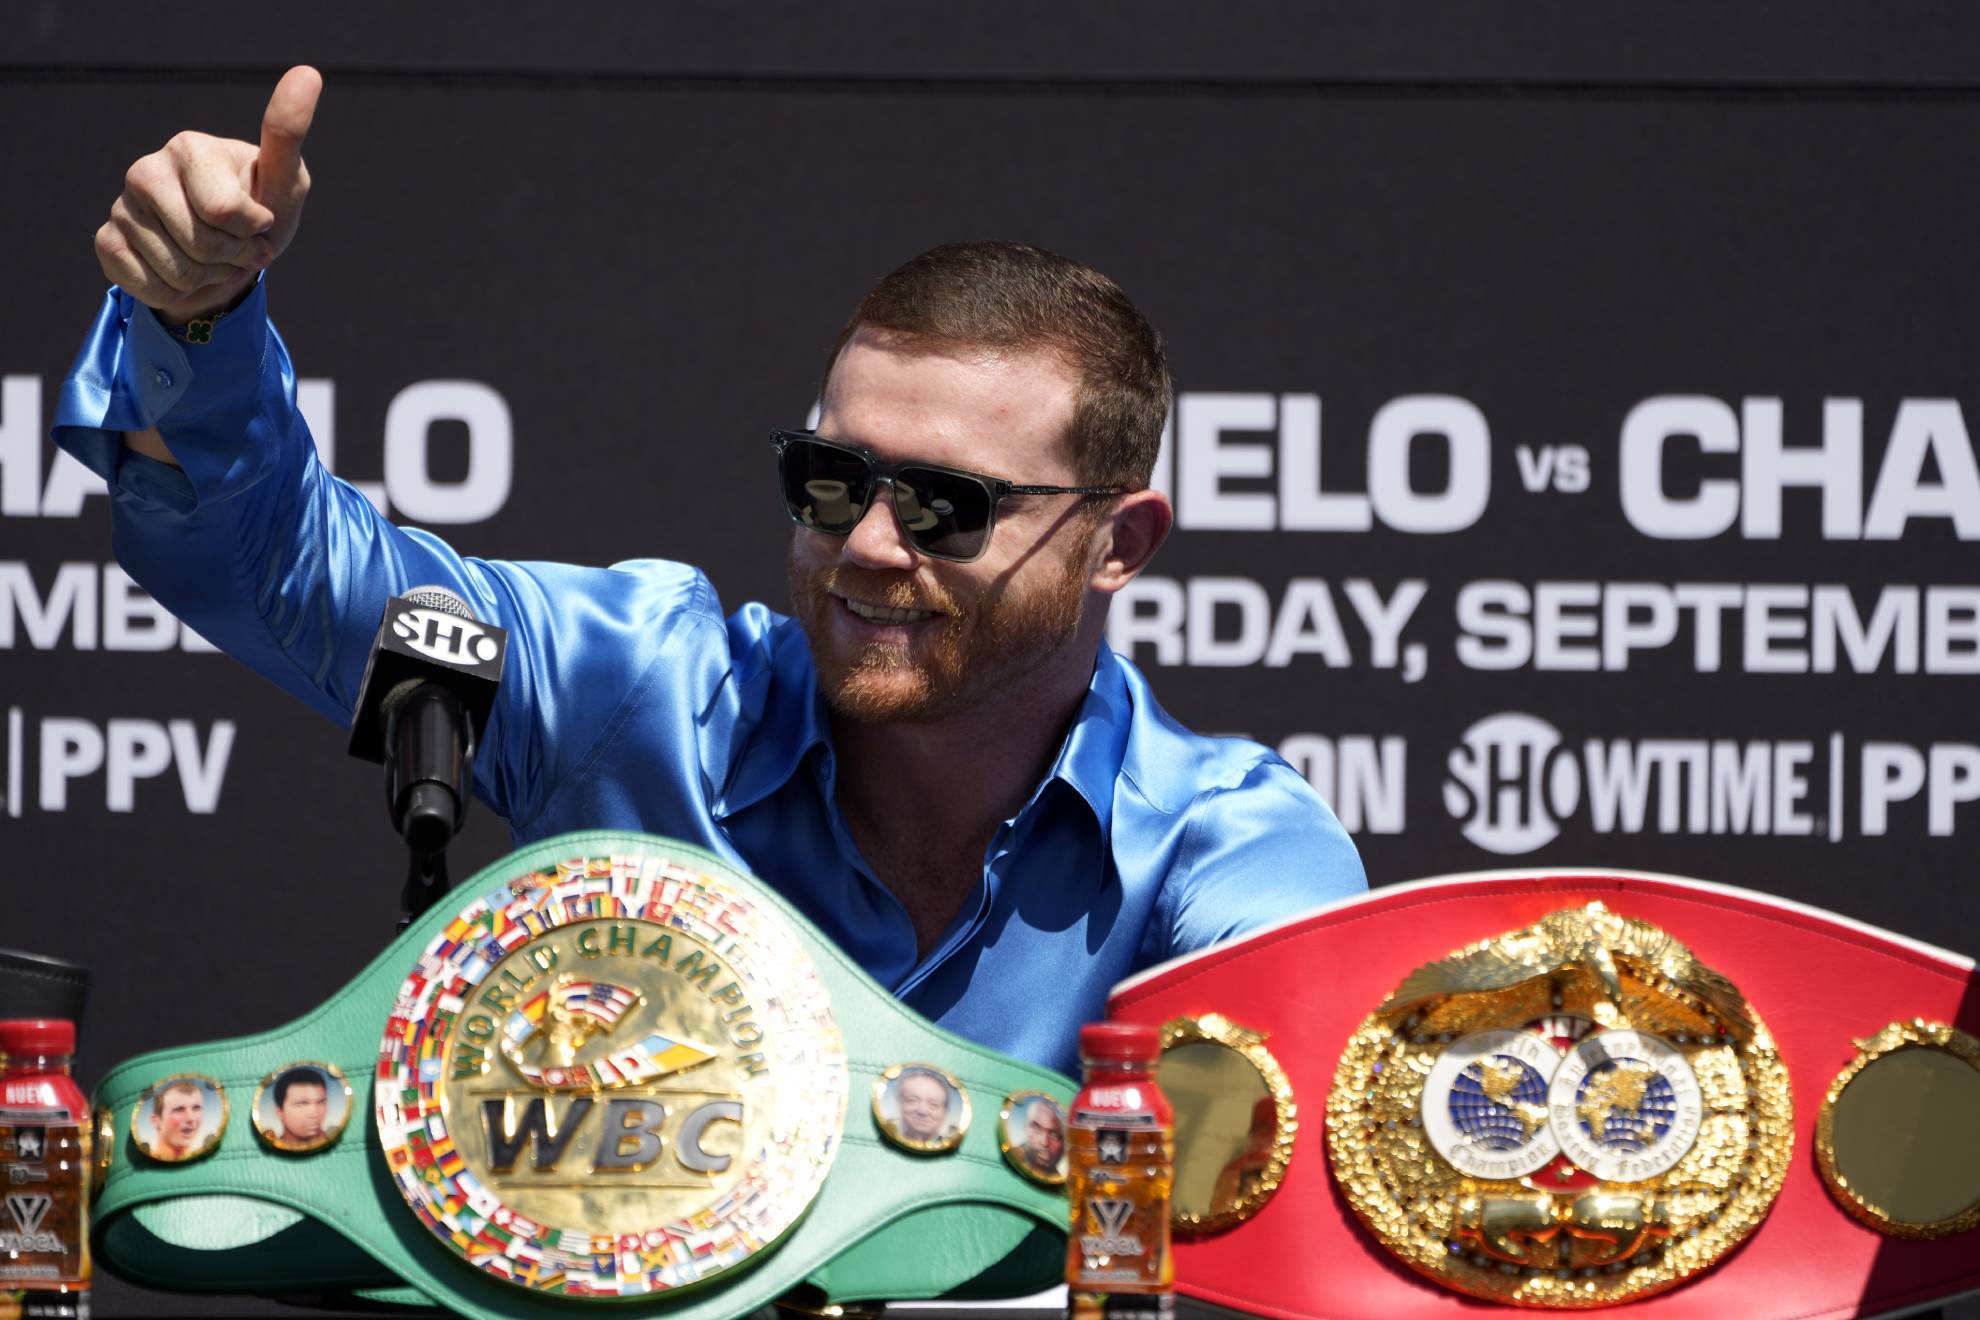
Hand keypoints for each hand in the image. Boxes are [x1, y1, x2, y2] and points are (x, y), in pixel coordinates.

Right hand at [95, 65, 321, 324]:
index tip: (259, 223)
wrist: (227, 258)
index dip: (254, 233)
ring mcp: (120, 206)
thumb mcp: (285, 182)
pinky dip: (179, 293)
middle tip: (238, 248)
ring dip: (210, 278)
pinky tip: (182, 272)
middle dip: (233, 259)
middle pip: (202, 246)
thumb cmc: (260, 213)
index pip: (225, 213)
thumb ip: (289, 136)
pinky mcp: (106, 243)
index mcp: (188, 147)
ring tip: (214, 259)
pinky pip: (151, 288)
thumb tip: (308, 73)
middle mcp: (144, 170)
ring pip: (178, 272)